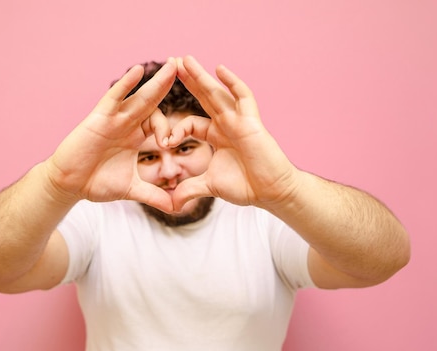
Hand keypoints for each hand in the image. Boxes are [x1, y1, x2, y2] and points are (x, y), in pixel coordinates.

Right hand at [46, 58, 177, 212]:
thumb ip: (154, 196)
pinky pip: (113, 97)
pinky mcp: (99, 118)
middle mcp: (127, 124)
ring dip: (156, 81)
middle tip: (188, 67)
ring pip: (138, 96)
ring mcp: (114, 119)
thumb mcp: (132, 190)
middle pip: (153, 102)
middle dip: (168, 85)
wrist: (69, 185)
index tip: (170, 144)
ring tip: (172, 65)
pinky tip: (137, 71)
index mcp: (136, 137)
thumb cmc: (96, 182)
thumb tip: (177, 209)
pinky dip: (125, 85)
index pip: (160, 124)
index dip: (169, 130)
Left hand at [170, 56, 300, 210]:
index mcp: (215, 135)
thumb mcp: (210, 187)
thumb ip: (190, 190)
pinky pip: (243, 98)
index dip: (176, 130)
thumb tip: (171, 204)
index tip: (165, 142)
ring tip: (185, 60)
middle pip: (203, 97)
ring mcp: (239, 121)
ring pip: (217, 93)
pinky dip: (232, 83)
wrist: (272, 192)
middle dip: (187, 80)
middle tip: (171, 61)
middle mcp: (226, 123)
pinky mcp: (252, 123)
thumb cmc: (246, 186)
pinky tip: (219, 69)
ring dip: (201, 76)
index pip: (190, 123)